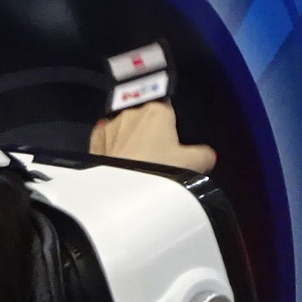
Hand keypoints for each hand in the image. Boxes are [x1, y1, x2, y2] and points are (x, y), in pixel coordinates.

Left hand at [88, 102, 215, 173]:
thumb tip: (207, 155)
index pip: (169, 109)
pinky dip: (113, 148)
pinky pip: (106, 139)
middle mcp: (132, 112)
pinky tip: (120, 163)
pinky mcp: (94, 142)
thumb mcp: (194, 165)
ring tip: (139, 164)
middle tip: (160, 157)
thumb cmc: (158, 172)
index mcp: (158, 110)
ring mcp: (110, 126)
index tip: (174, 142)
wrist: (122, 193)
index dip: (173, 126)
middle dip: (151, 132)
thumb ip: (204, 154)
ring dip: (131, 140)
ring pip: (125, 128)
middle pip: (146, 118)